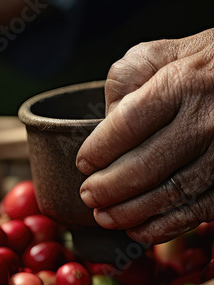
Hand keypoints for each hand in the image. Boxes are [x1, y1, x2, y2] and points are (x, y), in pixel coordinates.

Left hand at [77, 29, 213, 243]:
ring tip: (104, 217)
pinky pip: (200, 208)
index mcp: (181, 84)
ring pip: (173, 192)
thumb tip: (105, 125)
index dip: (100, 150)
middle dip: (109, 187)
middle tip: (88, 196)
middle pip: (148, 165)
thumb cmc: (193, 65)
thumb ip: (123, 83)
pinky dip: (166, 225)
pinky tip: (139, 229)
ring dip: (133, 212)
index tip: (83, 163)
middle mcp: (208, 118)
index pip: (128, 124)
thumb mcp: (155, 56)